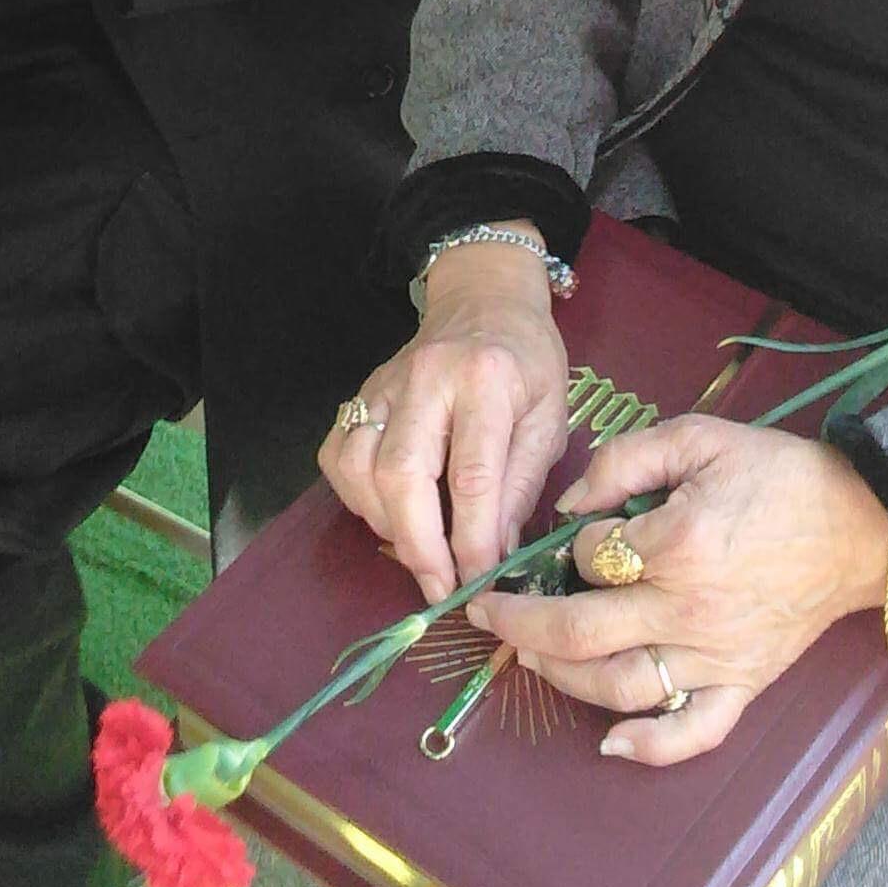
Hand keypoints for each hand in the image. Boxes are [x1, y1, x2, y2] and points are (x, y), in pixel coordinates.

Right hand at [322, 240, 568, 601]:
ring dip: (385, 524)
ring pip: (359, 467)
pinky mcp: (361, 393)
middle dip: (419, 544)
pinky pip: (337, 454)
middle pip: (403, 474)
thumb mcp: (550, 418)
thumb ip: (523, 485)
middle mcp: (428, 378)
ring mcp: (385, 384)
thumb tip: (496, 556)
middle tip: (440, 587)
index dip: (473, 541)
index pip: (472, 475)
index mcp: (487, 381)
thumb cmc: (528, 362)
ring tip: (420, 548)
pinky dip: (355, 496)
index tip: (480, 584)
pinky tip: (389, 511)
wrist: (485, 299)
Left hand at [469, 417, 887, 765]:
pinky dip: (649, 748)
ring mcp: (716, 656)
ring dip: (561, 678)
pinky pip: (693, 731)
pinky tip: (611, 744)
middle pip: (582, 631)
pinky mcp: (743, 685)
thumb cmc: (777, 475)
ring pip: (619, 686)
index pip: (590, 556)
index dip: (567, 546)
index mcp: (678, 543)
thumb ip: (626, 460)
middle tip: (488, 613)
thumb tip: (570, 502)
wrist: (857, 523)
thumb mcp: (699, 437)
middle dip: (522, 623)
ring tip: (529, 655)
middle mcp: (689, 609)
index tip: (569, 536)